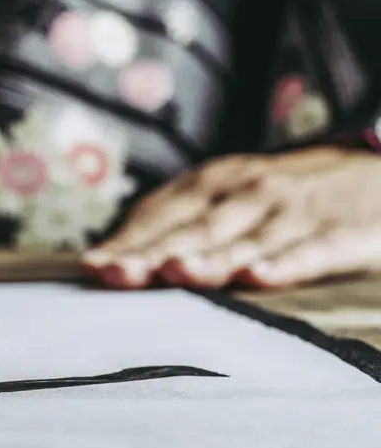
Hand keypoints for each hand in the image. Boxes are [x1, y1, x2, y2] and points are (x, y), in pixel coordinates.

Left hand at [82, 147, 380, 288]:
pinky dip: (284, 263)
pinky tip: (258, 276)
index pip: (160, 216)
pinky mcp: (337, 232)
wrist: (367, 171)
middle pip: (193, 229)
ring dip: (208, 257)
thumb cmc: (277, 195)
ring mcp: (290, 212)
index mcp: (210, 184)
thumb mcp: (224, 195)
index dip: (127, 242)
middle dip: (152, 252)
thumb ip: (179, 224)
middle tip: (116, 273)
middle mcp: (244, 193)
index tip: (94, 267)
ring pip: (243, 240)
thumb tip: (116, 256)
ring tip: (176, 272)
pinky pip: (308, 251)